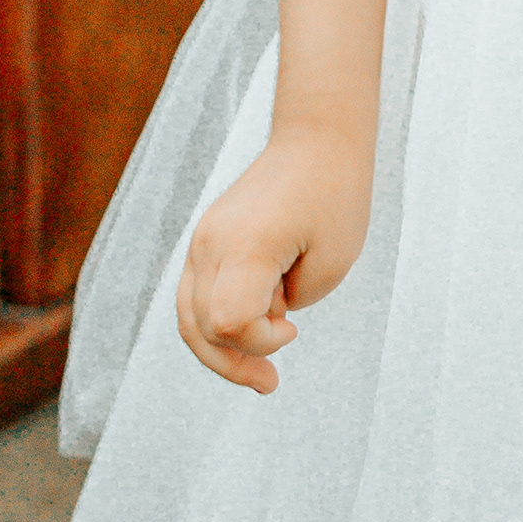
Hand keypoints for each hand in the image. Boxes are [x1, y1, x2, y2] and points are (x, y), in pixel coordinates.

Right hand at [176, 122, 373, 395]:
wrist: (317, 139)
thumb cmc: (335, 195)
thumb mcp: (332, 262)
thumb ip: (289, 303)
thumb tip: (259, 318)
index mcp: (246, 245)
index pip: (227, 321)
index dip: (257, 342)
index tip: (293, 329)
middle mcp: (212, 242)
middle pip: (198, 326)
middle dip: (234, 361)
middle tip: (270, 382)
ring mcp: (203, 239)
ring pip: (187, 316)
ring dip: (218, 350)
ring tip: (259, 374)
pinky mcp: (207, 238)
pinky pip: (196, 295)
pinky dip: (215, 323)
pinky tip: (253, 333)